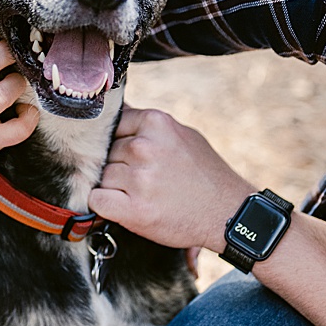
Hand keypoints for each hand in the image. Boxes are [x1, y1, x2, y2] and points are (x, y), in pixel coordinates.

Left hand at [88, 107, 255, 253]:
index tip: (135, 157)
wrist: (228, 213)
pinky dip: (105, 206)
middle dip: (120, 166)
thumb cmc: (207, 175)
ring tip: (144, 195)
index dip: (121, 143)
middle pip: (106, 153)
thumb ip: (150, 126)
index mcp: (156, 122)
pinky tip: (126, 207)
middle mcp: (144, 147)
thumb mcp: (184, 135)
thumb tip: (119, 111)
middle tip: (146, 180)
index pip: (113, 125)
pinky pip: (96, 200)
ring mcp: (138, 178)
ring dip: (115, 187)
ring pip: (101, 177)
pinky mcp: (133, 209)